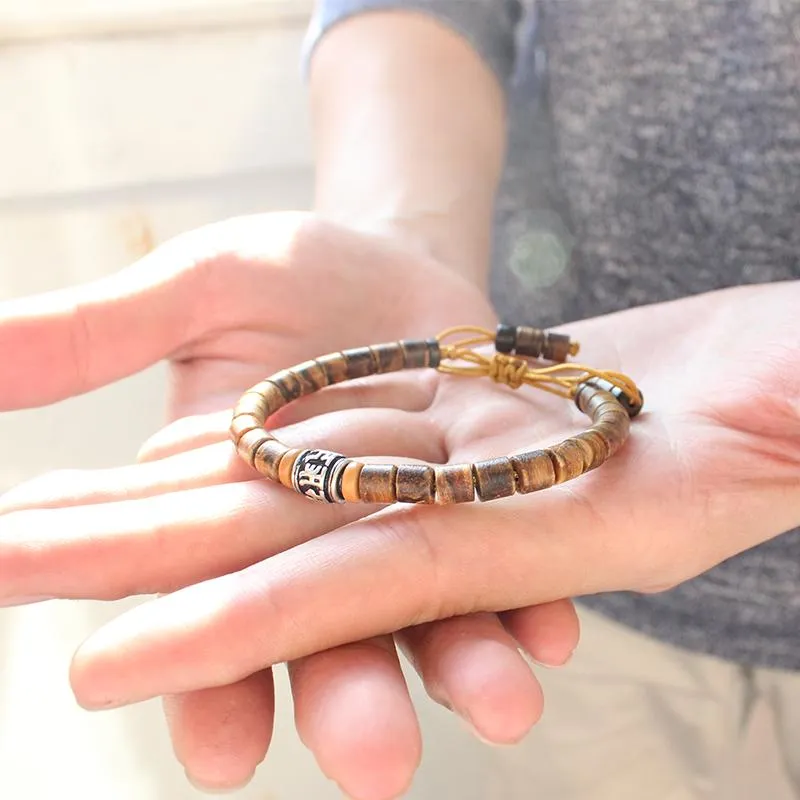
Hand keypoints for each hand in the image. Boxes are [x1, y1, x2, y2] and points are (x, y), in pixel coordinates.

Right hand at [0, 213, 578, 797]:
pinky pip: (519, 572)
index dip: (205, 684)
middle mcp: (326, 544)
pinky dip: (533, 606)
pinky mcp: (492, 506)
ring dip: (463, 668)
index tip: (220, 745)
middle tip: (373, 764)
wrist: (399, 260)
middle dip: (347, 705)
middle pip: (328, 643)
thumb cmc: (292, 279)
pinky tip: (552, 629)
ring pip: (431, 624)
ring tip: (502, 703)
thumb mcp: (199, 289)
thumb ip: (97, 333)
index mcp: (238, 513)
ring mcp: (414, 533)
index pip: (210, 618)